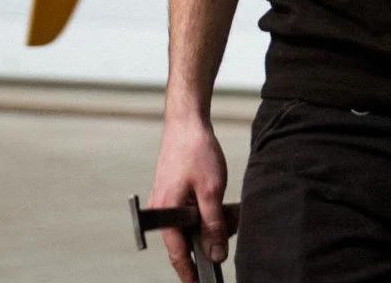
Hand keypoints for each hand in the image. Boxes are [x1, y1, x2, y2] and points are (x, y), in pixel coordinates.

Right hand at [149, 113, 229, 282]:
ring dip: (210, 222)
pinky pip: (190, 211)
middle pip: (186, 240)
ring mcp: (167, 200)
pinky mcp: (174, 191)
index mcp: (166, 213)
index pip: (178, 254)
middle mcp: (162, 210)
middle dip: (209, 239)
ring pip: (191, 225)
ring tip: (227, 211)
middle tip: (228, 229)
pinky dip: (206, 210)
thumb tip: (216, 254)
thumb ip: (212, 225)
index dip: (191, 272)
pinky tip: (219, 202)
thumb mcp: (211, 190)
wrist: (187, 121)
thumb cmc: (196, 151)